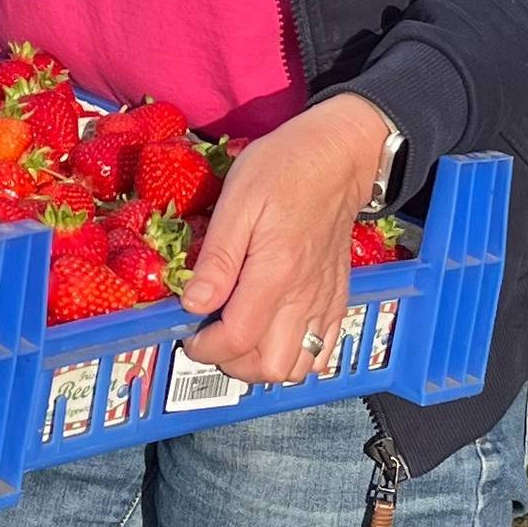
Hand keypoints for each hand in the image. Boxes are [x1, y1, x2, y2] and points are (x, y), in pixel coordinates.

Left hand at [179, 94, 389, 384]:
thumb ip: (216, 257)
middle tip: (213, 339)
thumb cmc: (282, 169)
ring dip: (264, 365)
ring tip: (242, 340)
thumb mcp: (238, 200)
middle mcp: (304, 296)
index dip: (206, 347)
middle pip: (270, 366)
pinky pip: (324, 353)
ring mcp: (325, 301)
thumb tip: (192, 303)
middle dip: (234, 364)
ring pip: (299, 368)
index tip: (189, 334)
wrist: (338, 158)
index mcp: (276, 272)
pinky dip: (297, 358)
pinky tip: (275, 335)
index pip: (238, 338)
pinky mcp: (337, 299)